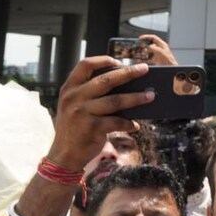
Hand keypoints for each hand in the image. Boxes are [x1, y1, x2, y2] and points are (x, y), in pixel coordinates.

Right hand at [46, 57, 153, 171]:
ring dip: (136, 98)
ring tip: (150, 96)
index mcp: (69, 88)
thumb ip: (90, 93)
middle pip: (106, 80)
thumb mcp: (74, 106)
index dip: (103, 60)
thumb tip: (125, 84)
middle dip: (129, 73)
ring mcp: (82, 113)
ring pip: (116, 100)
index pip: (85, 65)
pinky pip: (117, 122)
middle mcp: (73, 98)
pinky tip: (135, 125)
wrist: (64, 155)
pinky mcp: (91, 128)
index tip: (120, 61)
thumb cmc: (75, 127)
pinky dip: (128, 123)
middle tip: (145, 69)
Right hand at [139, 34, 177, 65]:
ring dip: (142, 53)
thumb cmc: (170, 61)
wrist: (171, 70)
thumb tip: (147, 46)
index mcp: (162, 45)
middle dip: (143, 46)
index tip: (140, 38)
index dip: (146, 37)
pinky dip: (143, 59)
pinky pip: (148, 59)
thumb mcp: (160, 52)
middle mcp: (159, 49)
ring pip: (148, 52)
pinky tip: (139, 60)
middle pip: (149, 45)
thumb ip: (153, 48)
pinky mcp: (156, 61)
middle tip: (137, 47)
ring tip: (137, 54)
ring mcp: (157, 55)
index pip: (153, 38)